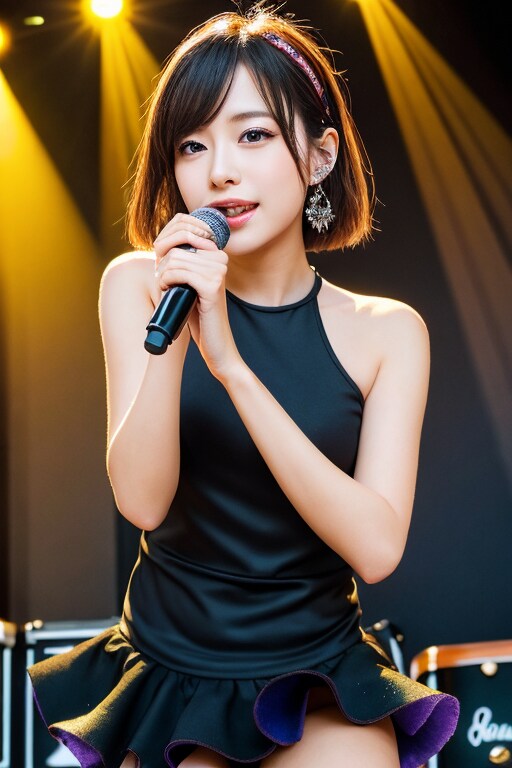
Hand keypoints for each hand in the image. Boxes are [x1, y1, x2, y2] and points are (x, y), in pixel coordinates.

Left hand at [153, 213, 241, 378]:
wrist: (216, 344)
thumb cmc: (199, 315)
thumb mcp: (189, 283)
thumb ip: (183, 262)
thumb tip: (160, 241)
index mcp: (216, 254)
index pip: (183, 230)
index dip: (164, 247)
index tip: (163, 270)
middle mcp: (220, 258)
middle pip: (176, 247)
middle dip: (162, 266)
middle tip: (163, 284)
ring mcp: (218, 271)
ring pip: (175, 259)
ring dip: (163, 275)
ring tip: (166, 289)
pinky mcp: (212, 285)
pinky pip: (179, 273)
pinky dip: (167, 281)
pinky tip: (169, 292)